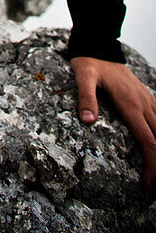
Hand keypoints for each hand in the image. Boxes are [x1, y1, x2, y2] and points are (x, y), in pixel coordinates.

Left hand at [70, 55, 155, 190]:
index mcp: (130, 105)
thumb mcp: (83, 77)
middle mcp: (143, 105)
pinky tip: (155, 145)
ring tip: (155, 172)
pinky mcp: (146, 98)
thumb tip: (88, 122)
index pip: (148, 141)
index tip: (149, 184)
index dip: (152, 164)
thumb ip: (86, 98)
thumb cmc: (90, 63)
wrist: (100, 46)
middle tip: (153, 187)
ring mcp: (147, 101)